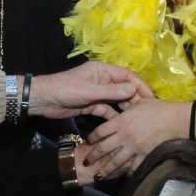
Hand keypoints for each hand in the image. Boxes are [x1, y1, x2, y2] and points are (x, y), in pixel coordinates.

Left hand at [28, 62, 153, 119]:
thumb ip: (111, 92)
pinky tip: (122, 125)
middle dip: (136, 99)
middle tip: (147, 112)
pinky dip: (114, 116)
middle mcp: (103, 80)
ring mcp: (98, 93)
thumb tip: (133, 90)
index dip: (140, 86)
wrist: (44, 100)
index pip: (127, 76)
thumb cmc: (66, 89)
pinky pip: (107, 110)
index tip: (151, 97)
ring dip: (126, 109)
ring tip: (138, 119)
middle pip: (124, 89)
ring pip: (117, 100)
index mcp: (103, 71)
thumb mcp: (90, 91)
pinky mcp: (92, 104)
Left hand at [83, 98, 190, 177]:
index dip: (92, 138)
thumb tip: (117, 101)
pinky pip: (133, 167)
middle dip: (93, 156)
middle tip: (86, 162)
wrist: (176, 120)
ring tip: (97, 176)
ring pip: (115, 161)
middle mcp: (125, 136)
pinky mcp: (144, 155)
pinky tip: (122, 176)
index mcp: (121, 121)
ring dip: (105, 170)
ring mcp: (134, 147)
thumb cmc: (158, 108)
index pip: (101, 131)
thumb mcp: (139, 103)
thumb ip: (125, 105)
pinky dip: (127, 172)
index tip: (88, 142)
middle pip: (104, 148)